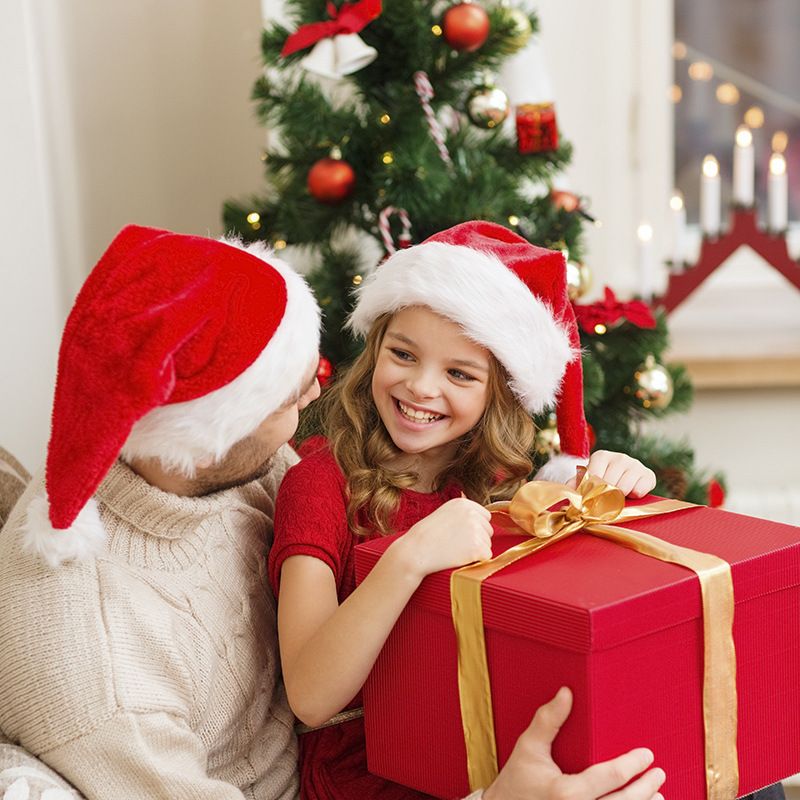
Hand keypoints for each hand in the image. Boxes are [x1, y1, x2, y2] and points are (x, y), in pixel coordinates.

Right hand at [395, 497, 492, 579]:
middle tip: (455, 544)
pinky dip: (476, 561)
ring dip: (476, 550)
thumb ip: (461, 511)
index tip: (458, 534)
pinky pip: (486, 556)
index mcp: (464, 503)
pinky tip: (459, 558)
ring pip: (487, 544)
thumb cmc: (426, 535)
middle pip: (488, 530)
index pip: (485, 517)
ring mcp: (476, 529)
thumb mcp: (444, 513)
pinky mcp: (478, 547)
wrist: (415, 551)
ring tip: (454, 550)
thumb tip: (473, 503)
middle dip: (477, 539)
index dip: (474, 529)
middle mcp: (472, 513)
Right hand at [483, 688, 665, 799]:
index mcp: (567, 792)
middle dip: (645, 788)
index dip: (633, 765)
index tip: (647, 755)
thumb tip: (567, 691)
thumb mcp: (528, 747)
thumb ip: (549, 720)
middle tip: (658, 773)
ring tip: (657, 797)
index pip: (612, 776)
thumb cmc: (516, 781)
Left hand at [567, 451, 655, 497]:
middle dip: (606, 495)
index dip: (592, 490)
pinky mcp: (648, 475)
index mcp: (601, 456)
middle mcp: (619, 457)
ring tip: (618, 495)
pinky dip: (634, 496)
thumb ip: (577, 483)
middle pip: (608, 483)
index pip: (594, 476)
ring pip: (623, 487)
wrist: (627, 481)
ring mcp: (635, 464)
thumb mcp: (589, 480)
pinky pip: (639, 490)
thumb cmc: (603, 481)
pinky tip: (631, 494)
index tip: (592, 496)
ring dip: (620, 496)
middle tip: (606, 499)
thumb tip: (568, 488)